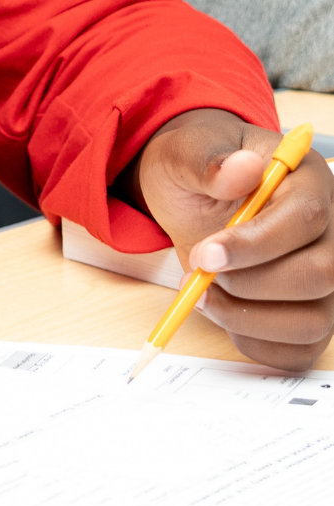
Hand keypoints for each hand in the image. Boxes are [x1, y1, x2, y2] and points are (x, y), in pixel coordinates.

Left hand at [133, 108, 333, 369]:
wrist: (192, 193)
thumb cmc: (195, 170)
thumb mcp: (185, 154)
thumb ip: (209, 162)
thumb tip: (243, 166)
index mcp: (306, 180)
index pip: (306, 219)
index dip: (256, 244)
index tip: (206, 255)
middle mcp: (328, 232)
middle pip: (321, 275)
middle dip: (250, 284)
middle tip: (199, 272)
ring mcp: (325, 278)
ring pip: (313, 321)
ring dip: (248, 319)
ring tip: (203, 295)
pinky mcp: (309, 312)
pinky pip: (299, 350)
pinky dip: (255, 344)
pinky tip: (223, 313)